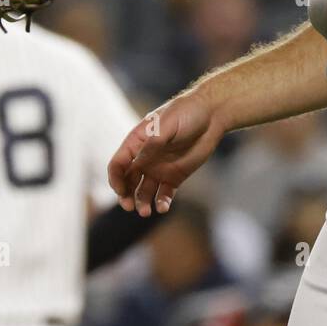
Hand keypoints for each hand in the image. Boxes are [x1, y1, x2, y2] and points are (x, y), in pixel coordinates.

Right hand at [108, 91, 224, 216]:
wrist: (211, 115)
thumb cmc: (186, 113)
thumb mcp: (166, 125)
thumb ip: (152, 144)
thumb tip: (136, 163)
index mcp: (136, 142)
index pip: (118, 164)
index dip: (116, 179)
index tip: (121, 191)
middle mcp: (144, 158)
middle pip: (128, 181)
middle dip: (126, 196)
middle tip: (130, 207)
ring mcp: (159, 169)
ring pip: (144, 192)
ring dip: (142, 203)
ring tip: (146, 212)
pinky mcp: (174, 177)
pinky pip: (164, 194)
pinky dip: (161, 203)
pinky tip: (163, 207)